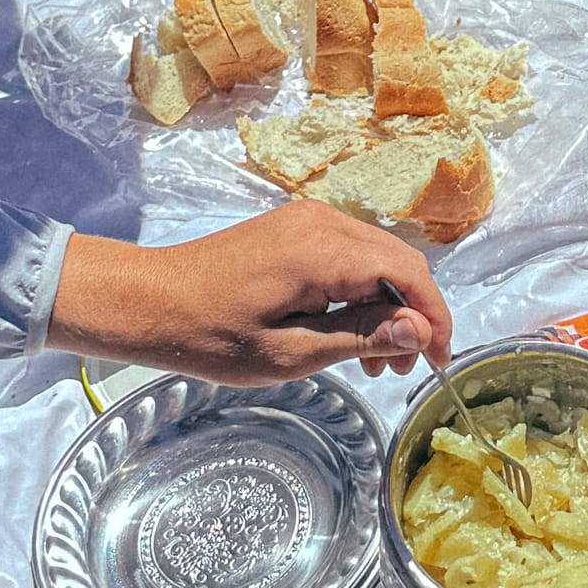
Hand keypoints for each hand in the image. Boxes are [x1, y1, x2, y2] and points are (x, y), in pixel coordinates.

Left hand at [48, 201, 454, 382]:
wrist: (149, 303)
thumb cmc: (211, 336)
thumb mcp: (291, 353)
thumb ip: (361, 336)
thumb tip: (419, 330)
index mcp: (323, 250)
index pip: (409, 273)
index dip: (434, 317)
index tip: (438, 360)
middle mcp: (322, 221)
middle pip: (398, 261)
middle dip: (413, 314)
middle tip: (403, 368)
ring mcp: (307, 219)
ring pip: (376, 258)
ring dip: (387, 306)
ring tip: (374, 360)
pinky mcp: (294, 227)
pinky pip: (349, 255)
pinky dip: (361, 291)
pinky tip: (348, 331)